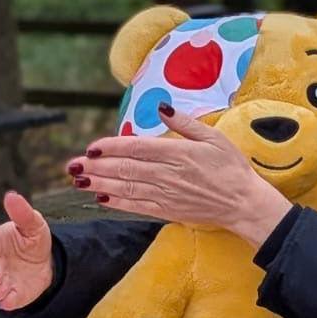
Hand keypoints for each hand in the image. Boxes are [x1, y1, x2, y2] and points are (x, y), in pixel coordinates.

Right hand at [0, 191, 53, 310]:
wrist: (47, 262)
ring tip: (3, 288)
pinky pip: (5, 299)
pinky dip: (7, 301)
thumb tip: (11, 196)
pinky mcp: (10, 293)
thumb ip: (22, 213)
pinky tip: (9, 301)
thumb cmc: (33, 240)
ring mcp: (0, 278)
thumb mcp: (34, 224)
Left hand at [68, 103, 290, 246]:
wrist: (244, 203)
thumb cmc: (232, 167)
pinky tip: (101, 198)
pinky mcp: (168, 210)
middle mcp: (169, 174)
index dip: (111, 147)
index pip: (137, 148)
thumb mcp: (215, 137)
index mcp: (179, 153)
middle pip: (125, 169)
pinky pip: (137, 206)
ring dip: (99, 185)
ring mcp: (167, 194)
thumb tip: (162, 107)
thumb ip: (186, 123)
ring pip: (126, 188)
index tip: (92, 146)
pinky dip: (117, 203)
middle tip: (72, 165)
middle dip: (96, 167)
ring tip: (79, 180)